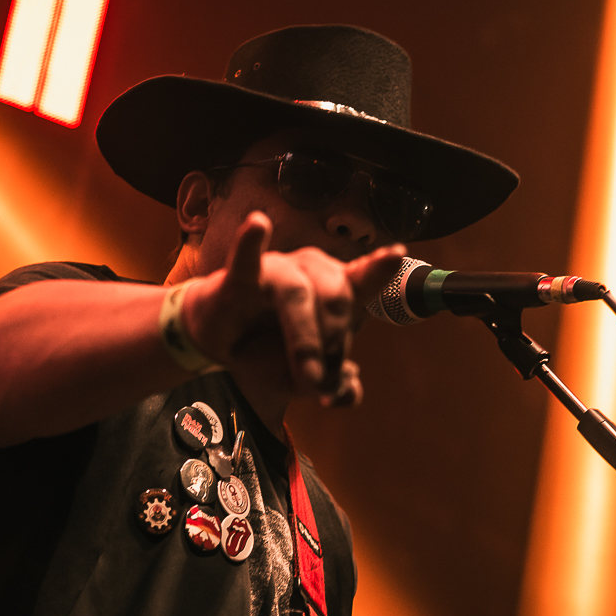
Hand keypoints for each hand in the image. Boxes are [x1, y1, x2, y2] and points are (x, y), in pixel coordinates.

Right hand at [178, 212, 407, 408]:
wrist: (219, 347)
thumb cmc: (268, 349)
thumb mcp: (305, 378)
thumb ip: (334, 386)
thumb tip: (348, 389)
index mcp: (335, 291)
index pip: (365, 277)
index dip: (380, 268)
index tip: (396, 256)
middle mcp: (311, 273)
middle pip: (337, 298)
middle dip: (335, 345)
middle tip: (323, 382)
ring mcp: (277, 271)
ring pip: (300, 294)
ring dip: (306, 339)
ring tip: (308, 376)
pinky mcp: (239, 278)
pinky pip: (247, 260)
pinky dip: (251, 243)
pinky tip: (257, 226)